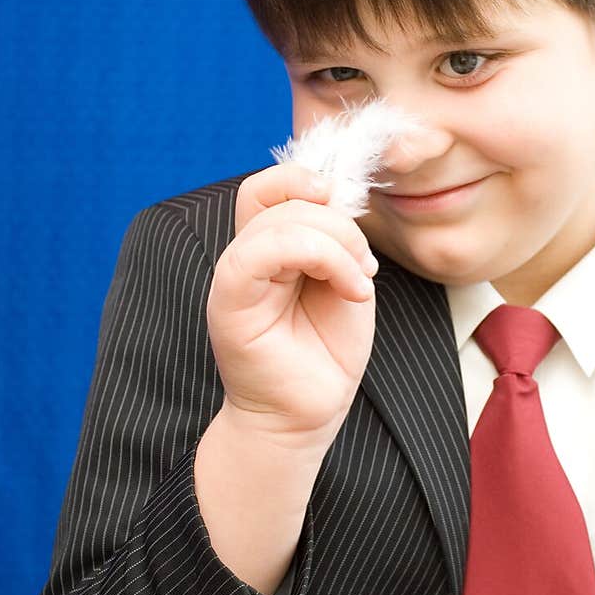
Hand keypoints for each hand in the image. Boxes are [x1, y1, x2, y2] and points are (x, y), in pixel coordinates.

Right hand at [205, 163, 378, 437]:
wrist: (306, 415)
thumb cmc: (326, 353)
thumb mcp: (344, 280)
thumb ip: (336, 238)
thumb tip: (335, 196)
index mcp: (268, 248)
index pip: (270, 187)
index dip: (305, 179)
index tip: (347, 208)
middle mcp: (246, 257)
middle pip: (280, 199)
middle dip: (339, 223)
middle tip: (366, 266)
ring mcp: (233, 278)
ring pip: (276, 222)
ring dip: (337, 243)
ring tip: (360, 283)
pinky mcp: (228, 303)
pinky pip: (256, 253)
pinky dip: (320, 257)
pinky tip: (352, 289)